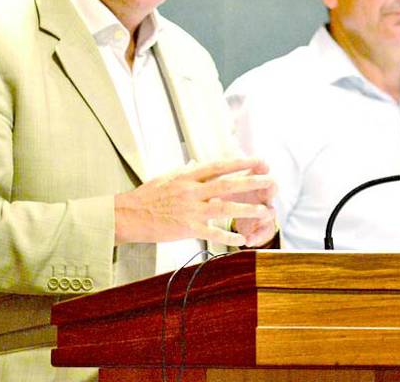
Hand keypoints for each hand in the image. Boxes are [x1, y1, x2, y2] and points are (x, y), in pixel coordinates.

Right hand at [114, 159, 275, 246]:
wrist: (129, 215)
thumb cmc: (148, 195)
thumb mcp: (168, 176)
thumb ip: (186, 170)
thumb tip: (199, 162)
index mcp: (188, 176)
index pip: (219, 166)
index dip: (240, 162)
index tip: (258, 160)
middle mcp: (191, 190)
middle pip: (227, 184)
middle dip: (251, 182)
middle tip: (270, 181)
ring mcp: (190, 209)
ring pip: (224, 208)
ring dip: (246, 209)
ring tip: (265, 211)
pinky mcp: (186, 228)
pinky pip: (211, 232)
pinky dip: (227, 235)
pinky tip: (241, 239)